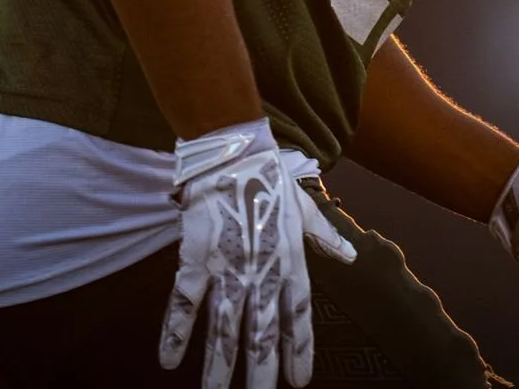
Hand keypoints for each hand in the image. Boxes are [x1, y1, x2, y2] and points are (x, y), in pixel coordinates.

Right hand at [160, 118, 356, 388]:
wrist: (232, 152)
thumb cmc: (270, 179)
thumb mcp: (306, 208)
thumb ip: (326, 237)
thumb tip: (351, 256)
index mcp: (290, 259)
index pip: (298, 314)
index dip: (300, 349)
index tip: (300, 381)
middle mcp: (262, 269)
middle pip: (261, 331)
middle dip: (261, 371)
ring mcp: (228, 266)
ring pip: (223, 326)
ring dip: (219, 365)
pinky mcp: (196, 257)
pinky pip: (183, 301)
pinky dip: (174, 331)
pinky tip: (168, 360)